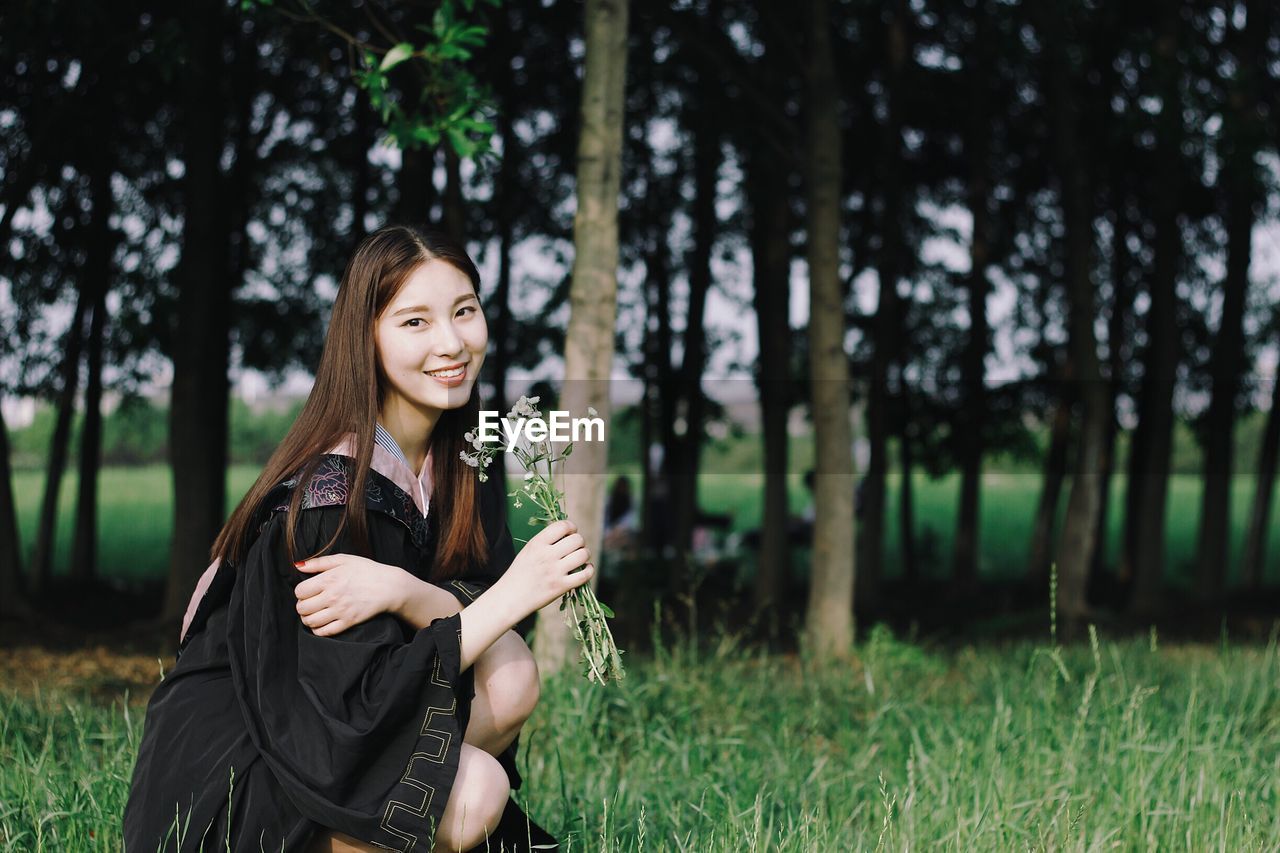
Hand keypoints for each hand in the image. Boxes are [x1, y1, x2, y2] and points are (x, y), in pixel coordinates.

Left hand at [293, 554, 411, 636]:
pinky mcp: (348, 622)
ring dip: (308, 619)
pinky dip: (318, 630)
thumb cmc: (367, 571)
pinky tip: (322, 623)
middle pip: (302, 608)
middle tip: (310, 603)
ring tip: (314, 613)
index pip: (300, 591)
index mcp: (329, 579)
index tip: (308, 591)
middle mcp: (332, 596)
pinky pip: (324, 632)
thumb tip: (298, 566)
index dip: (301, 592)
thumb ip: (319, 562)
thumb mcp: (344, 560)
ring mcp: (340, 611)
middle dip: (302, 606)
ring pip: (310, 622)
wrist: (389, 586)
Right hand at [495, 519, 594, 620]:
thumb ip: (546, 540)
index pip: (563, 526)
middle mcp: (547, 555)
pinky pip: (585, 574)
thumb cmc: (520, 572)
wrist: (511, 597)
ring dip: (585, 554)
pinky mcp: (561, 587)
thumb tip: (568, 531)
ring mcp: (555, 572)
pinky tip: (585, 569)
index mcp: (537, 543)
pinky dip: (589, 569)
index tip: (570, 533)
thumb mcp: (528, 550)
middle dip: (579, 542)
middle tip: (575, 548)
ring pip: (583, 555)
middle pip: (577, 539)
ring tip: (580, 558)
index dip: (571, 527)